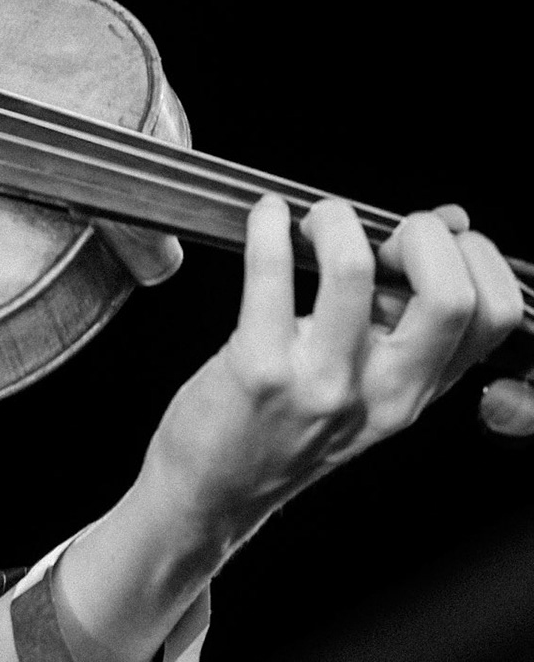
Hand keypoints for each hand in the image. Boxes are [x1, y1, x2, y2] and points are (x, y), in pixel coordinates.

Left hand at [23, 196, 521, 661]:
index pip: (497, 315)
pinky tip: (265, 217)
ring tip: (314, 219)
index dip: (472, 257)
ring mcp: (322, 383)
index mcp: (417, 390)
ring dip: (335, 220)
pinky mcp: (258, 370)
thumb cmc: (281, 429)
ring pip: (354, 271)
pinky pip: (270, 277)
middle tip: (376, 227)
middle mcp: (383, 392)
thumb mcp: (365, 381)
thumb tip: (447, 224)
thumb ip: (405, 311)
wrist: (213, 492)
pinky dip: (268, 229)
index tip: (429, 237)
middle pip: (451, 296)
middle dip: (421, 235)